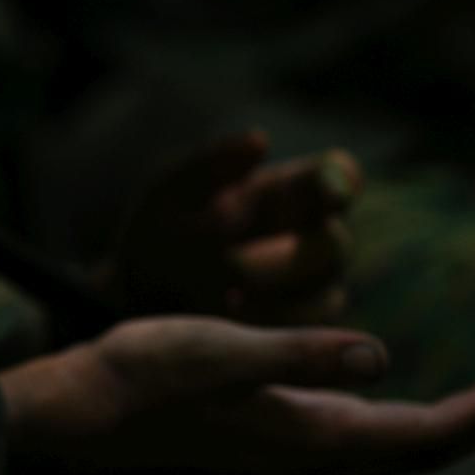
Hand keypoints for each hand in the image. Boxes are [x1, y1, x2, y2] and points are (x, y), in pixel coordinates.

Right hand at [0, 316, 474, 474]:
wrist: (72, 411)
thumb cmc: (134, 376)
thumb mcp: (218, 351)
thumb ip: (298, 354)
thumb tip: (379, 356)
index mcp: (303, 434)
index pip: (418, 435)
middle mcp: (301, 453)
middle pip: (412, 454)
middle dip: (474, 426)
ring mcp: (280, 451)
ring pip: (383, 454)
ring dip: (437, 432)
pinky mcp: (259, 439)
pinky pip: (350, 443)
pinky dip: (390, 428)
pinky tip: (384, 404)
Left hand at [105, 131, 362, 323]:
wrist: (136, 300)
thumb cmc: (161, 235)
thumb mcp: (170, 196)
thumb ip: (210, 166)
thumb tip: (260, 140)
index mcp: (291, 193)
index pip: (338, 177)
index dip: (338, 182)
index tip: (328, 191)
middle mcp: (312, 238)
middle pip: (333, 245)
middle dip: (286, 257)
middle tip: (233, 264)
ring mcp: (311, 289)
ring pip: (324, 294)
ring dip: (273, 297)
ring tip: (223, 295)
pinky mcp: (298, 333)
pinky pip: (301, 334)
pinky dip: (266, 325)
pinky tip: (227, 318)